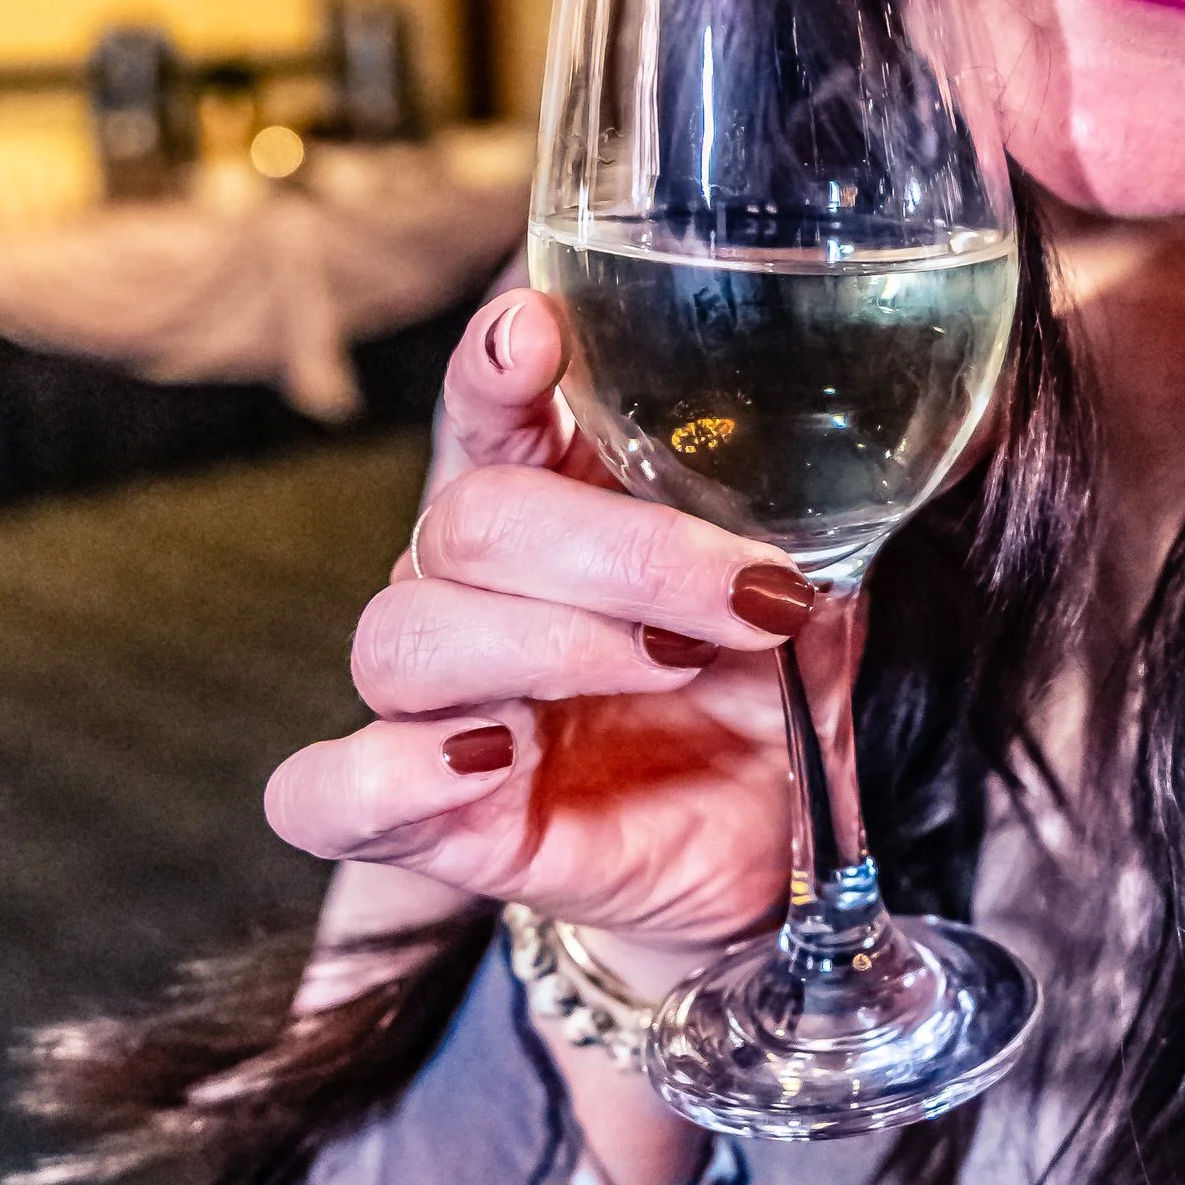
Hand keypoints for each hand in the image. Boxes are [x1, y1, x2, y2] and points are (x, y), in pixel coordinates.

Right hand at [268, 288, 839, 987]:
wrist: (770, 849)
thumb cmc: (769, 695)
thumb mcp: (808, 590)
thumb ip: (805, 516)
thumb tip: (857, 433)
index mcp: (555, 504)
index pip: (488, 410)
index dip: (495, 367)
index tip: (539, 335)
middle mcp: (474, 590)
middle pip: (469, 523)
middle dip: (622, 554)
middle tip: (744, 603)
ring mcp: (442, 702)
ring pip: (405, 636)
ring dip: (547, 645)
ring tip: (668, 673)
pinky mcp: (428, 818)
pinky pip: (328, 789)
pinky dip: (390, 770)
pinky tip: (488, 758)